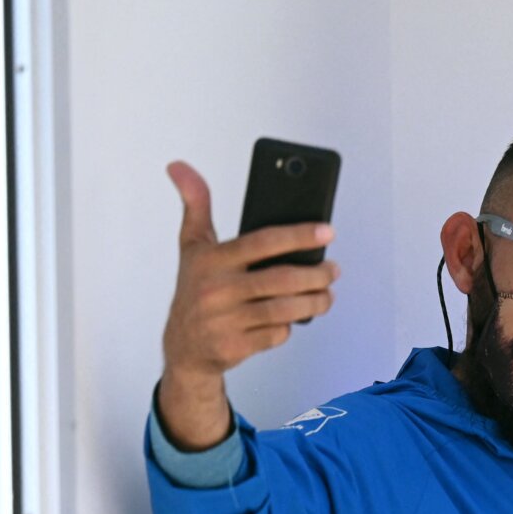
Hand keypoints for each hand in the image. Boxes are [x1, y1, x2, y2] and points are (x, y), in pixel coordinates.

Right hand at [157, 161, 338, 448]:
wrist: (184, 346)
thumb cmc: (196, 289)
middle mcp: (217, 289)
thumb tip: (179, 166)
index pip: (263, 242)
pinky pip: (277, 334)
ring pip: (285, 309)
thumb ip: (195, 205)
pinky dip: (290, 326)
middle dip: (317, 274)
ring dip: (315, 302)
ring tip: (327, 294)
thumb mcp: (192, 246)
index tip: (327, 232)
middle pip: (282, 279)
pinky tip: (294, 317)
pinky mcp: (236, 346)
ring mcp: (226, 320)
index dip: (299, 235)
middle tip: (334, 270)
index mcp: (211, 260)